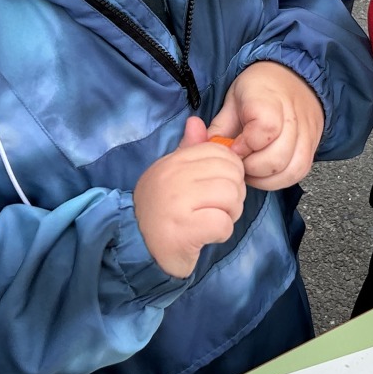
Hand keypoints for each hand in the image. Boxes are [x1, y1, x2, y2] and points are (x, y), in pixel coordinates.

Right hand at [134, 116, 246, 277]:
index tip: (216, 188)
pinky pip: (223, 223)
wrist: (139, 252)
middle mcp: (172, 177)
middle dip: (233, 194)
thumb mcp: (173, 177)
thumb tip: (195, 121)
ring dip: (229, 214)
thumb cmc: (163, 214)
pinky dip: (221, 233)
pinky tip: (206, 236)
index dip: (229, 171)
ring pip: (230, 196)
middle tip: (216, 209)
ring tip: (211, 221)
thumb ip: (188, 151)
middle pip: (231, 174)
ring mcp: (176, 203)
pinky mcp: (182, 230)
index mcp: (172, 162)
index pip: (219, 152)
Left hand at [209, 60, 324, 189]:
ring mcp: (307, 133)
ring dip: (266, 178)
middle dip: (252, 167)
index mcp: (269, 98)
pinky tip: (265, 173)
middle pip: (277, 157)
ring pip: (291, 170)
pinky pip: (300, 173)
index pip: (265, 129)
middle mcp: (293, 116)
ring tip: (251, 170)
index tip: (233, 146)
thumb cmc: (259, 90)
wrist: (293, 78)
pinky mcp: (313, 147)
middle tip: (239, 162)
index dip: (244, 145)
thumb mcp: (232, 101)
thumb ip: (218, 128)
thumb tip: (201, 150)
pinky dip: (280, 180)